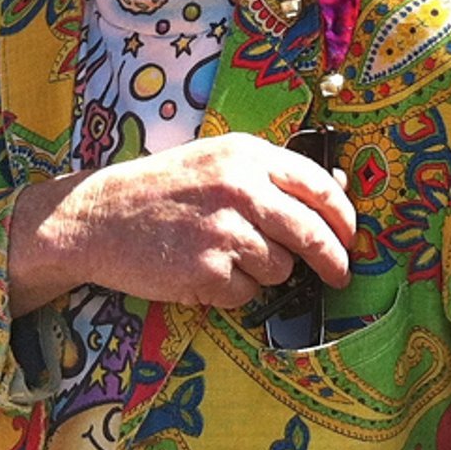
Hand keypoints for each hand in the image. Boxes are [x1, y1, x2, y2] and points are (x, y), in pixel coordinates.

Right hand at [8, 132, 354, 314]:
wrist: (98, 216)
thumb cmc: (163, 189)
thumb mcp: (218, 160)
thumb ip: (270, 174)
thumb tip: (338, 189)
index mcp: (248, 155)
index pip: (320, 185)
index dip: (345, 215)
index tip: (351, 235)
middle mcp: (242, 189)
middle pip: (313, 234)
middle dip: (333, 260)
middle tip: (339, 275)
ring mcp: (225, 231)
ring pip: (281, 269)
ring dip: (267, 273)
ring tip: (230, 257)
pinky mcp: (208, 270)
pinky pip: (247, 294)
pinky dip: (234, 292)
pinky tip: (206, 272)